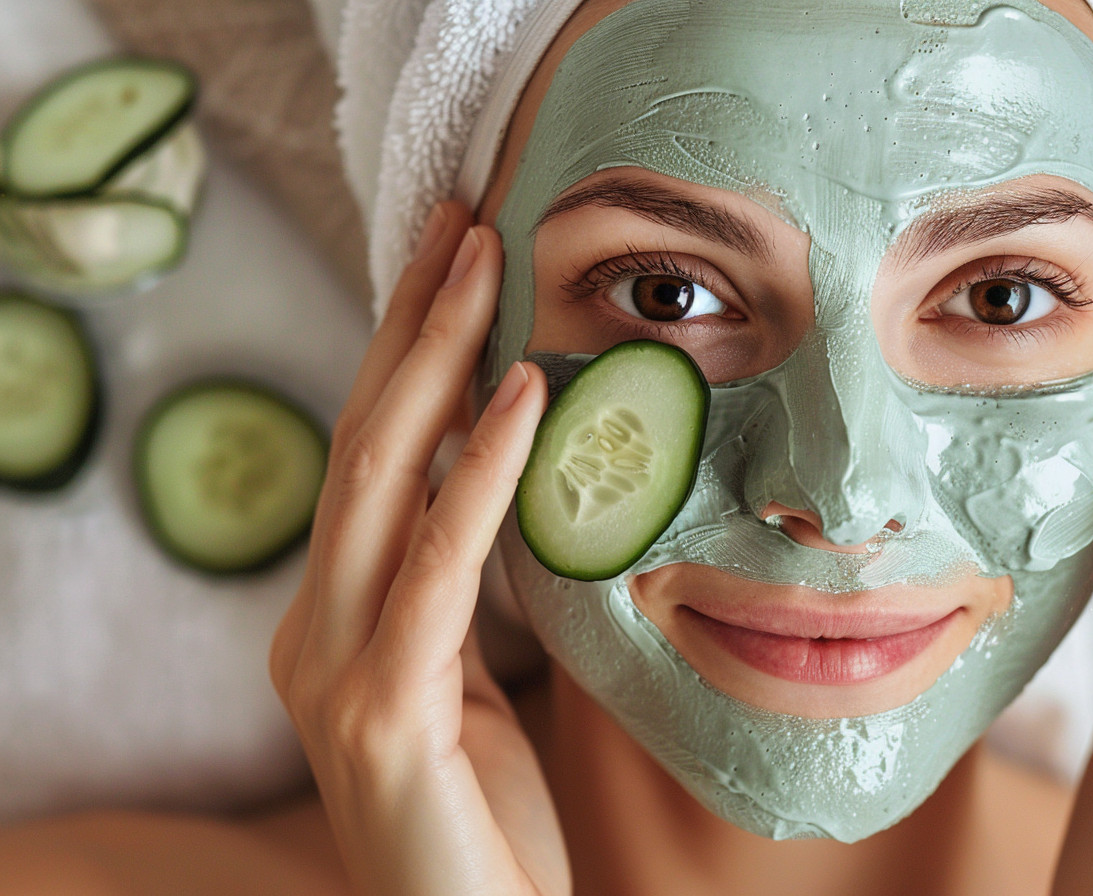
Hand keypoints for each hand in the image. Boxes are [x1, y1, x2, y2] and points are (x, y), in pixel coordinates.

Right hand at [269, 203, 566, 895]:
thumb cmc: (485, 824)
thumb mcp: (472, 684)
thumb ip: (461, 595)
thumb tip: (501, 487)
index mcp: (335, 623)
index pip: (369, 462)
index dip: (406, 354)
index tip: (451, 262)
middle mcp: (312, 633)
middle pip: (363, 444)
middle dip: (410, 323)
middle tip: (460, 219)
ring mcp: (334, 673)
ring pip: (380, 481)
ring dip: (435, 359)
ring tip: (484, 258)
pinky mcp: (384, 715)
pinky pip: (437, 567)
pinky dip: (480, 471)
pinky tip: (521, 392)